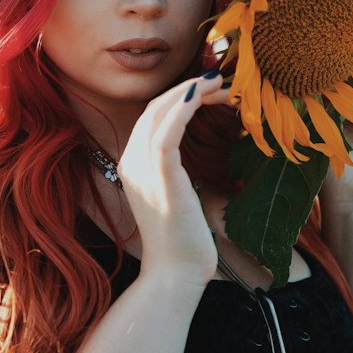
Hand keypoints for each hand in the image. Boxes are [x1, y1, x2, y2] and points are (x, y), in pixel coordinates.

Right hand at [117, 73, 234, 288]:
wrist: (175, 273)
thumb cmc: (183, 242)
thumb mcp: (177, 199)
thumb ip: (177, 175)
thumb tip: (192, 161)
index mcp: (133, 166)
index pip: (153, 118)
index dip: (180, 98)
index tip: (210, 91)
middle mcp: (131, 161)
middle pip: (155, 108)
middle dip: (188, 89)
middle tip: (219, 79)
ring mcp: (142, 167)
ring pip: (161, 112)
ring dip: (192, 91)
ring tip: (220, 82)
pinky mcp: (160, 174)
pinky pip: (168, 130)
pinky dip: (185, 107)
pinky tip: (204, 94)